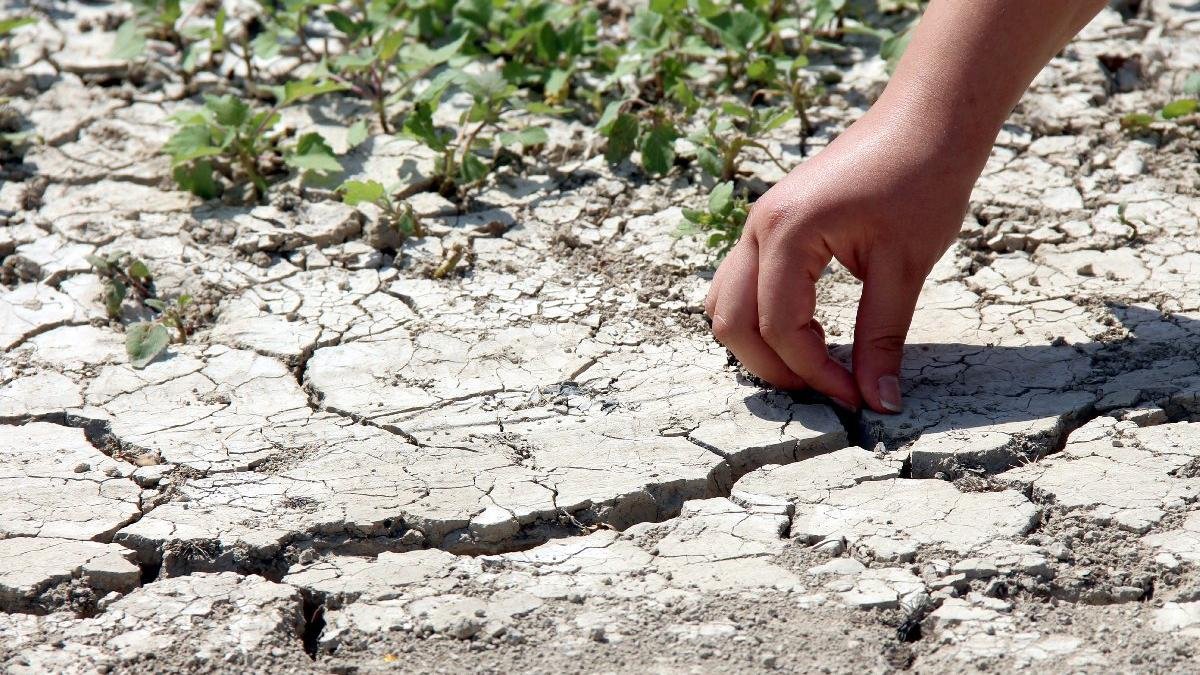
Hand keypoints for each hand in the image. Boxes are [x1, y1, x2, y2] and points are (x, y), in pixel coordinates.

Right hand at [704, 106, 982, 412]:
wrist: (927, 119)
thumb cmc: (923, 180)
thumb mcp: (905, 267)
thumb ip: (883, 337)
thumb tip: (879, 400)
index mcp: (788, 232)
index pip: (780, 326)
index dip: (815, 372)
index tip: (857, 398)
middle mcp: (759, 227)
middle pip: (732, 322)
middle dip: (774, 368)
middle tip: (826, 391)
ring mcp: (758, 224)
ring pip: (724, 302)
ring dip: (756, 343)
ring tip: (809, 363)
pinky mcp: (770, 224)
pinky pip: (739, 281)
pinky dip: (758, 315)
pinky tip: (804, 329)